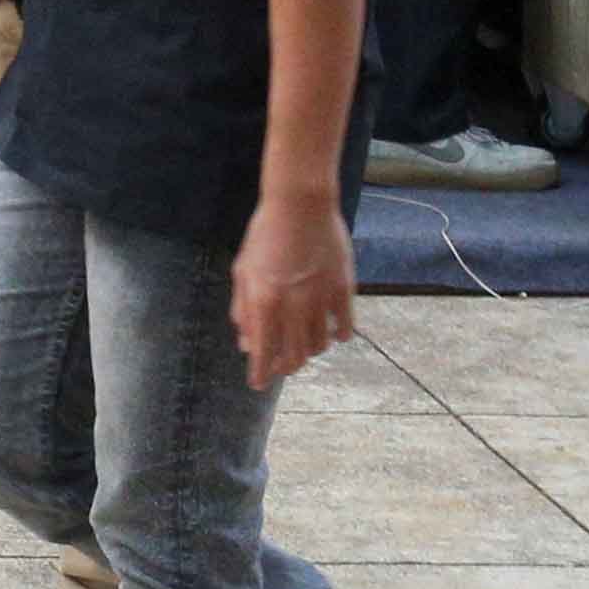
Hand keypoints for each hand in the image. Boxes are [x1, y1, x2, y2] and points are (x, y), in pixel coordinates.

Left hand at [233, 195, 358, 388]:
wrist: (301, 204)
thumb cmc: (265, 234)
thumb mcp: (243, 270)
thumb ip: (244, 309)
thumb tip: (245, 343)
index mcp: (264, 301)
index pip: (262, 352)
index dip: (260, 373)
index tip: (257, 384)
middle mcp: (293, 306)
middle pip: (295, 356)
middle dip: (286, 367)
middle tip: (282, 367)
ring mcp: (321, 299)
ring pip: (320, 346)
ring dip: (310, 351)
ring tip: (304, 345)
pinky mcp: (344, 291)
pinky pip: (345, 328)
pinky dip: (338, 337)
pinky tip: (332, 333)